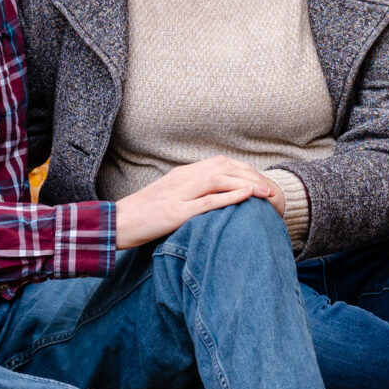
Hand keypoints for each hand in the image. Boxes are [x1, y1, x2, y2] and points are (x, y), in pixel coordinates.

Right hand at [111, 156, 280, 247]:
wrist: (116, 223)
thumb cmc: (143, 215)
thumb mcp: (170, 198)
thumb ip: (190, 194)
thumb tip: (214, 198)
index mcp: (183, 174)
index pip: (221, 164)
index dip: (245, 171)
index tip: (262, 182)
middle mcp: (183, 179)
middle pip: (225, 168)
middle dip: (253, 176)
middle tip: (272, 189)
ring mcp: (179, 194)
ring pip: (219, 179)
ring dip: (248, 184)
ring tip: (268, 193)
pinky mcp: (175, 212)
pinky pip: (207, 200)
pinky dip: (230, 196)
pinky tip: (247, 195)